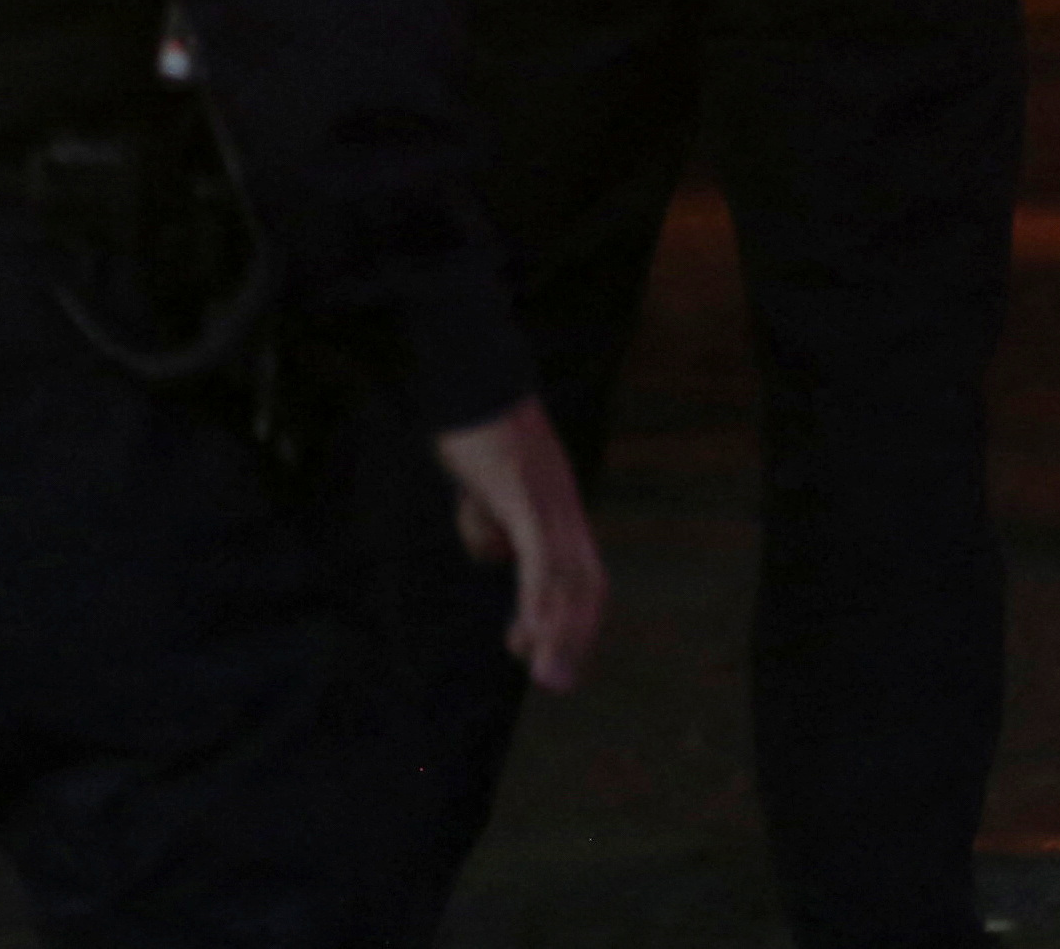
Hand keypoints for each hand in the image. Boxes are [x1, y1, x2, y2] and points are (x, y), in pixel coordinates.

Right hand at [434, 397, 606, 694]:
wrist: (471, 375)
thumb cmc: (474, 426)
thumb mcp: (483, 486)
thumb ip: (490, 520)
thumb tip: (491, 552)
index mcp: (559, 508)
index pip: (584, 575)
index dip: (574, 620)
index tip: (551, 659)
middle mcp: (564, 506)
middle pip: (588, 582)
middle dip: (575, 637)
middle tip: (557, 684)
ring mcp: (548, 498)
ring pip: (566, 577)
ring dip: (558, 632)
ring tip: (545, 676)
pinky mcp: (523, 491)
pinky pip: (539, 553)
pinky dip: (539, 597)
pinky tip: (529, 629)